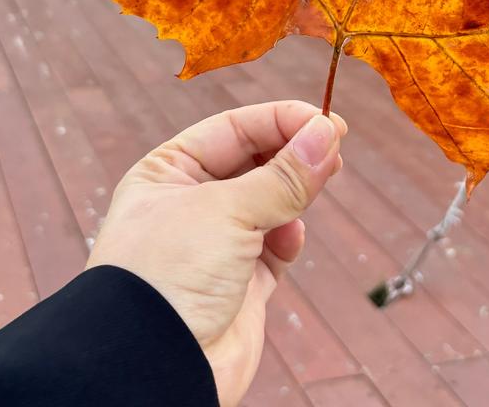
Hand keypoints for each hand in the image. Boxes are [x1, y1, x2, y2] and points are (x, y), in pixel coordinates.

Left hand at [87, 101, 345, 405]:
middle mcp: (189, 203)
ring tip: (320, 183)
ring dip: (295, 193)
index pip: (233, 129)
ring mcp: (215, 245)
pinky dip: (289, 236)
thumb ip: (282, 175)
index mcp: (168, 172)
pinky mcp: (239, 284)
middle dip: (293, 153)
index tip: (324, 119)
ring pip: (270, 202)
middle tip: (335, 146)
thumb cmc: (168, 276)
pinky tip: (292, 237)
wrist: (153, 371)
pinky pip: (275, 247)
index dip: (279, 120)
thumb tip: (326, 132)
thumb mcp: (226, 211)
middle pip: (254, 161)